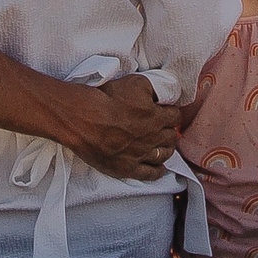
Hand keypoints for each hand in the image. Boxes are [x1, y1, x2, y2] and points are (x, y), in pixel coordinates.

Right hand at [64, 73, 183, 181]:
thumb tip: (164, 95)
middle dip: (168, 131)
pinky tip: (159, 168)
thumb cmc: (107, 98)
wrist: (83, 118)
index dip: (171, 113)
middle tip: (163, 128)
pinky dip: (157, 171)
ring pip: (163, 155)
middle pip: (171, 136)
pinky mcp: (127, 168)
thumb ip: (154, 88)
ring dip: (165, 149)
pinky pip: (149, 174)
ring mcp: (140, 155)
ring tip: (162, 146)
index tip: (166, 112)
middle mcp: (152, 138)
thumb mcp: (135, 83)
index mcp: (156, 116)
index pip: (175, 116)